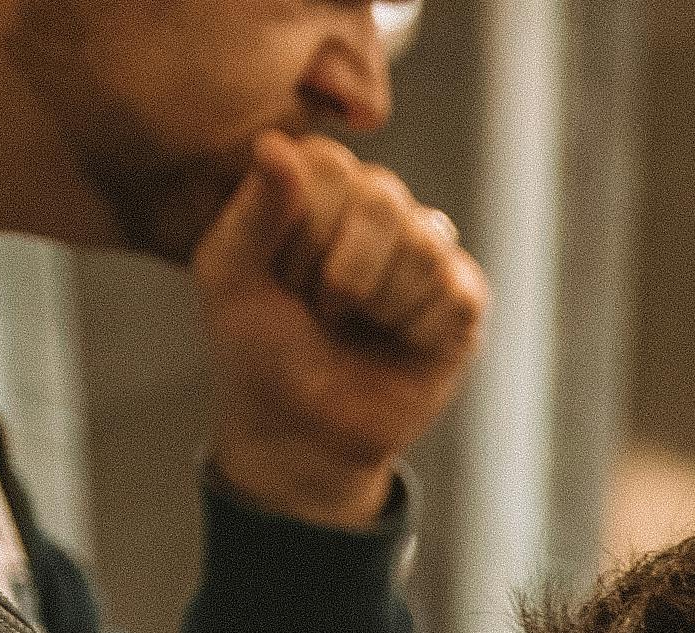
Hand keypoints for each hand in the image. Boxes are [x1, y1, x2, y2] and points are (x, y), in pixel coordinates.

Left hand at [192, 134, 484, 524]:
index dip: (301, 228)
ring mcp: (426, 251)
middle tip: (321, 307)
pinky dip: (416, 330)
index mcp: (318, 185)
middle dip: (341, 270)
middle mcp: (377, 207)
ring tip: (357, 326)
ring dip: (377, 304)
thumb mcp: (230, 273)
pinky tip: (398, 343)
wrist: (302, 429)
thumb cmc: (257, 347)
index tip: (278, 275)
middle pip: (382, 198)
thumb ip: (252, 207)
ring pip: (422, 246)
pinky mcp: (464, 301)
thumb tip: (277, 142)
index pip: (330, 165)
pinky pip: (456, 294)